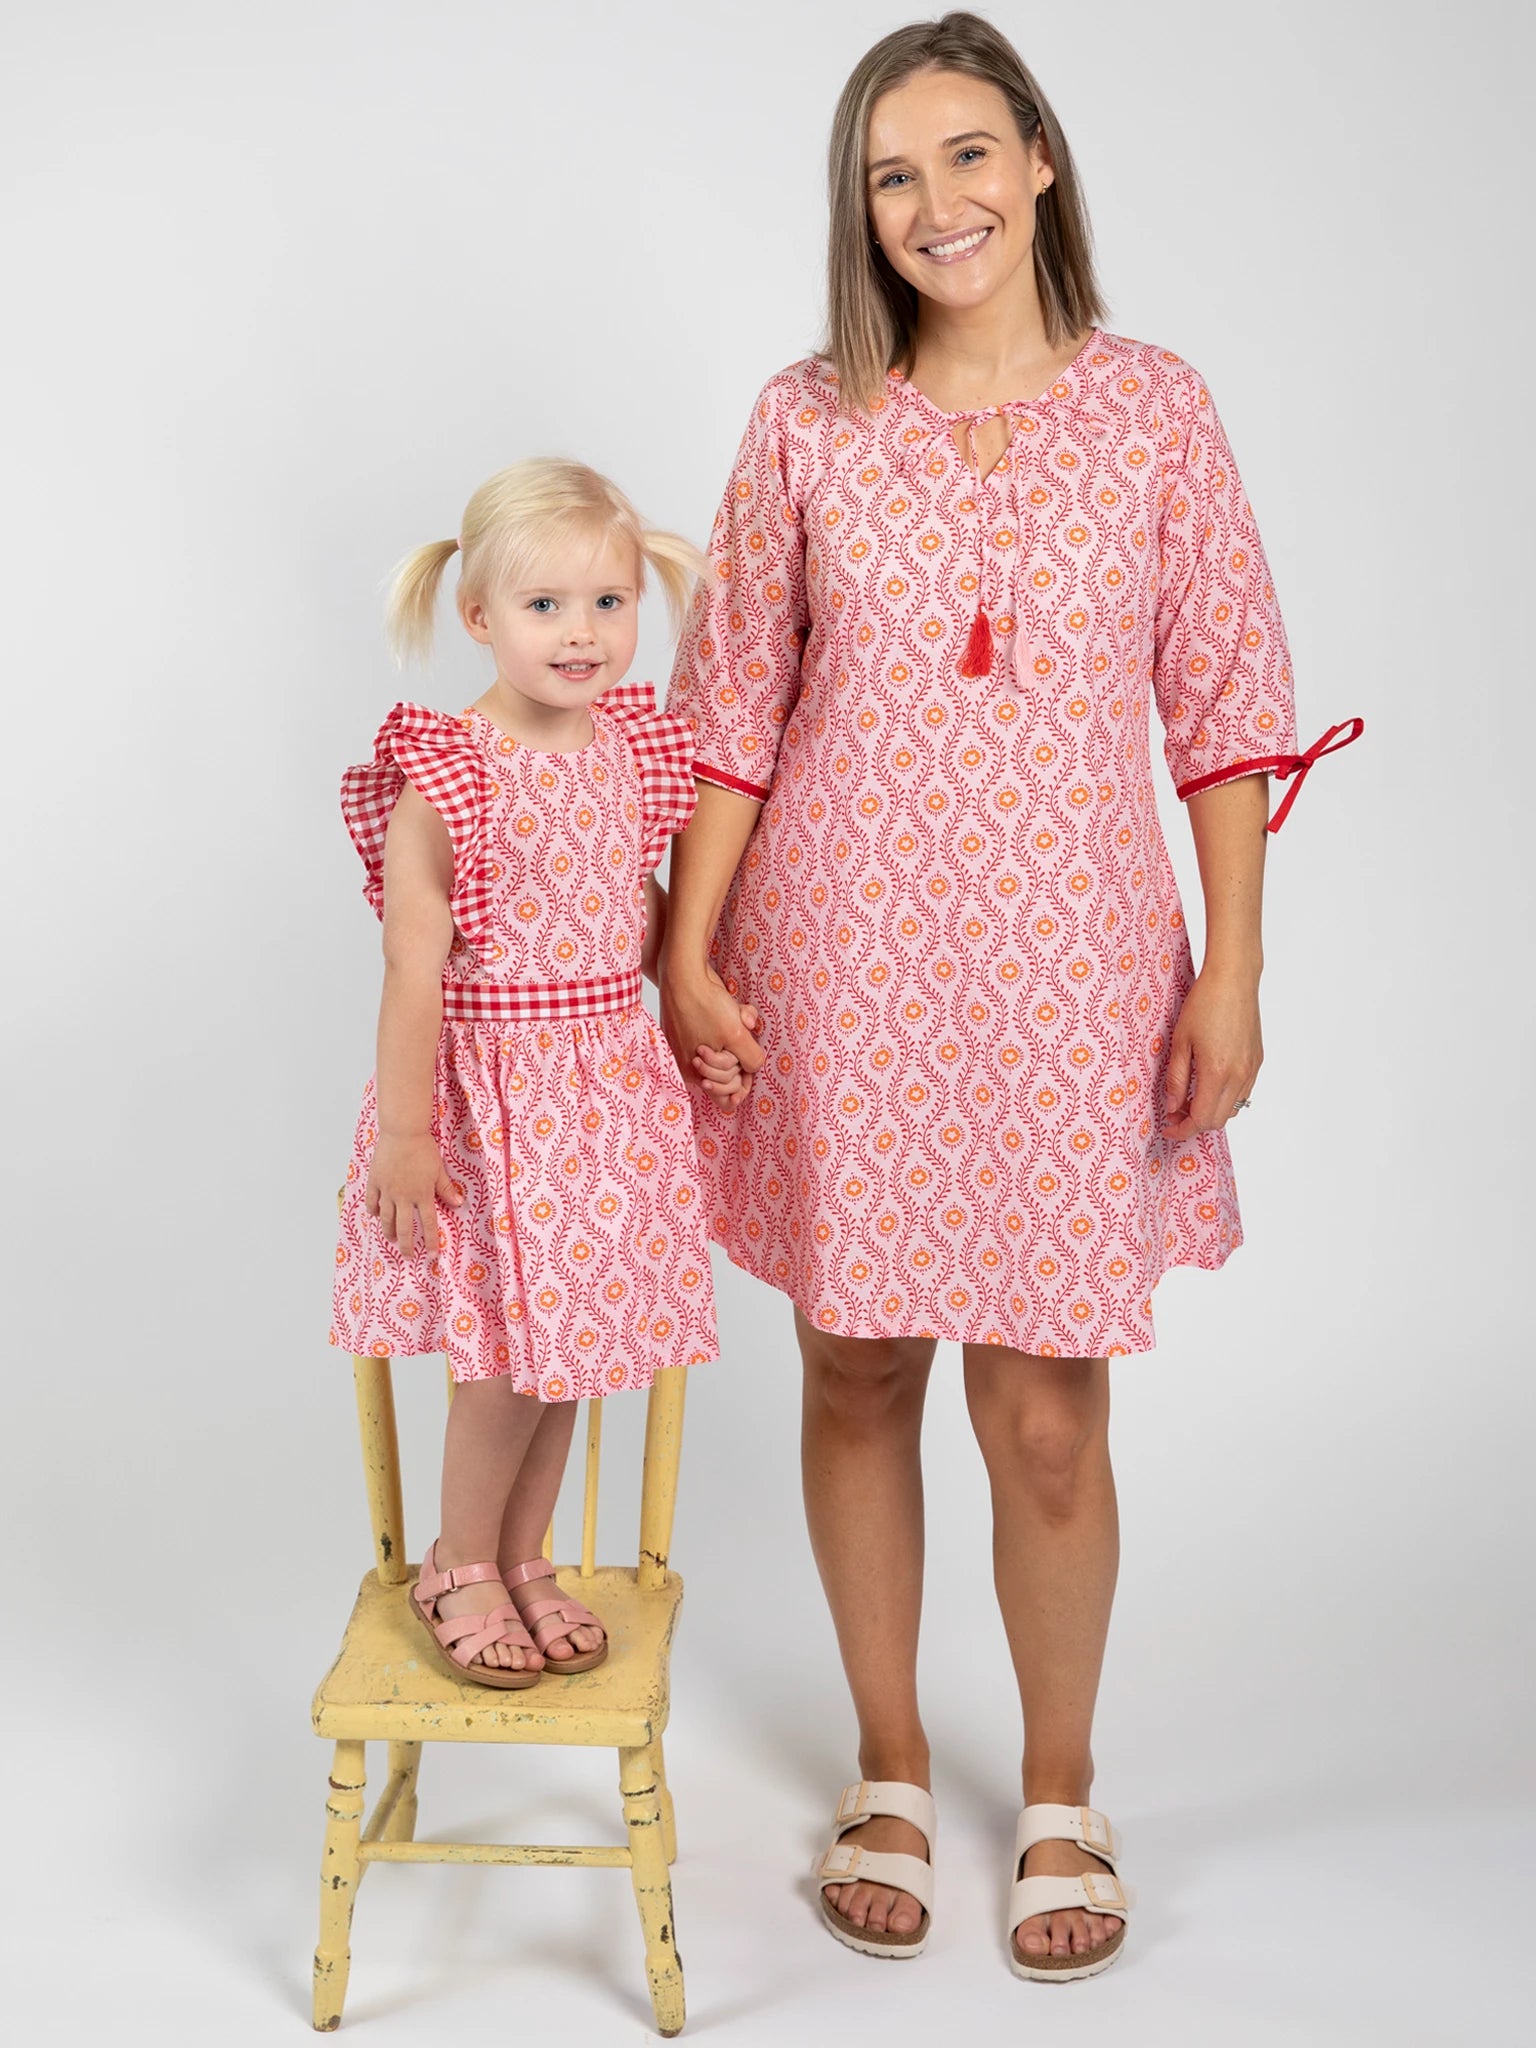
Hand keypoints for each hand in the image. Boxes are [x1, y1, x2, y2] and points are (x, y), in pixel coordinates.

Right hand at [365, 1132, 463, 1255]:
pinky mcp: (375, 1182)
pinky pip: (372, 1201)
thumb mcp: (438, 1170)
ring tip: (392, 1240)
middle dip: (407, 1245)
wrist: (403, 1133)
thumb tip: (458, 1204)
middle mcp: (404, 1197)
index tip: (432, 1255)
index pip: (428, 1224)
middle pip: (404, 1227)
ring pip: (386, 1218)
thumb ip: (446, 1189)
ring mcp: (387, 1191)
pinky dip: (373, 1211)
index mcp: (422, 1195)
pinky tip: (375, 1216)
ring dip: (389, 1232)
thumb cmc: (423, 1149)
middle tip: (407, 1256)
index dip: (431, 1241)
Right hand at [660, 964, 763, 1116]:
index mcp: (695, 1074)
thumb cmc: (704, 1005)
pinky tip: (735, 1010)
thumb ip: (750, 1060)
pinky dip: (734, 1024)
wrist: (683, 973)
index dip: (741, 1088)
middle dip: (740, 1058)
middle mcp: (692, 1065)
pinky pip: (724, 1035)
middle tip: (737, 1038)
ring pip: (729, 1053)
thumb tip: (755, 1069)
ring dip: (739, 1037)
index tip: (749, 1074)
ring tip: (737, 1018)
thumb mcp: (736, 1036)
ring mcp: (694, 1047)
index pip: (725, 1100)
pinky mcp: (698, 1030)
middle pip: (728, 1078)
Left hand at [1163, 967, 1262, 1139]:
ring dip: (1211, 1112)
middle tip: (1175, 1113)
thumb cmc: (1204, 1004)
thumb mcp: (1180, 1042)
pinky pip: (1243, 1093)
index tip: (1168, 1128)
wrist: (1234, 980)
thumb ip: (1176, 1079)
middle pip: (1218, 1121)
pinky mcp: (1257, 1062)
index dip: (1182, 1130)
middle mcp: (1239, 1076)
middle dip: (1195, 1124)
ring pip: (1232, 1110)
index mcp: (1217, 1073)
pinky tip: (1208, 1085)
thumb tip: (1173, 1107)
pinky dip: (1225, 1099)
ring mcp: (1251, 1070)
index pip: (1201, 1119)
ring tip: (1190, 1099)